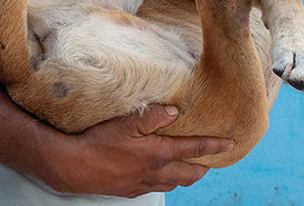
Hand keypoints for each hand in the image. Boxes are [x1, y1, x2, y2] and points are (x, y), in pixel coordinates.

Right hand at [48, 105, 231, 196]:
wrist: (72, 167)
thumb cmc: (98, 142)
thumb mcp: (127, 122)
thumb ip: (154, 115)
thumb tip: (176, 112)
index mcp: (158, 155)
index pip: (194, 149)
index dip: (214, 146)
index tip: (230, 143)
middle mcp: (155, 173)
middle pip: (190, 174)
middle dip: (203, 166)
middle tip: (212, 158)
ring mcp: (143, 185)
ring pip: (174, 183)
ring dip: (185, 175)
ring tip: (189, 165)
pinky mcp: (130, 191)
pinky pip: (156, 188)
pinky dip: (166, 181)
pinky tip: (160, 173)